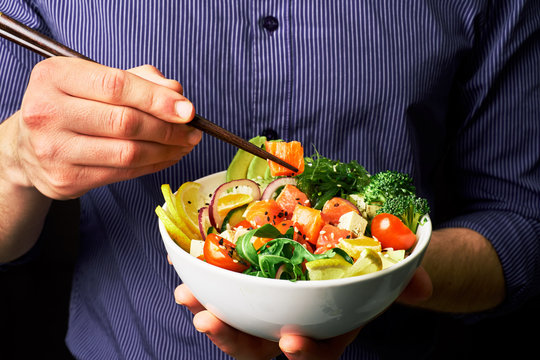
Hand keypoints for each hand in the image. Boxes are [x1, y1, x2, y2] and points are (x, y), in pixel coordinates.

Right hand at [13, 57, 200, 198]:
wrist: (27, 147)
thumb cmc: (69, 107)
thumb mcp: (95, 80)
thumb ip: (138, 80)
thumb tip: (176, 92)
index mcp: (54, 77)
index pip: (116, 85)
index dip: (158, 99)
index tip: (188, 110)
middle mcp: (47, 112)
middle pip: (125, 122)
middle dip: (168, 128)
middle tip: (192, 130)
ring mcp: (54, 150)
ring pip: (128, 152)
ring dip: (166, 150)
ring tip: (185, 144)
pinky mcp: (65, 180)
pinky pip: (123, 173)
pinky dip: (153, 166)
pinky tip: (167, 157)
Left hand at [170, 254, 431, 359]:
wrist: (347, 248)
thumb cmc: (367, 267)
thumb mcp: (388, 272)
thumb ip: (403, 279)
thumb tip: (422, 284)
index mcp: (326, 330)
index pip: (315, 354)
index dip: (303, 354)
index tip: (290, 340)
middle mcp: (291, 324)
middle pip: (258, 347)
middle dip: (233, 339)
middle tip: (210, 320)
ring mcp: (265, 306)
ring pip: (233, 322)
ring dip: (207, 311)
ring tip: (186, 296)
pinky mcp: (247, 281)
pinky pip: (220, 286)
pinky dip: (200, 276)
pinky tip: (179, 259)